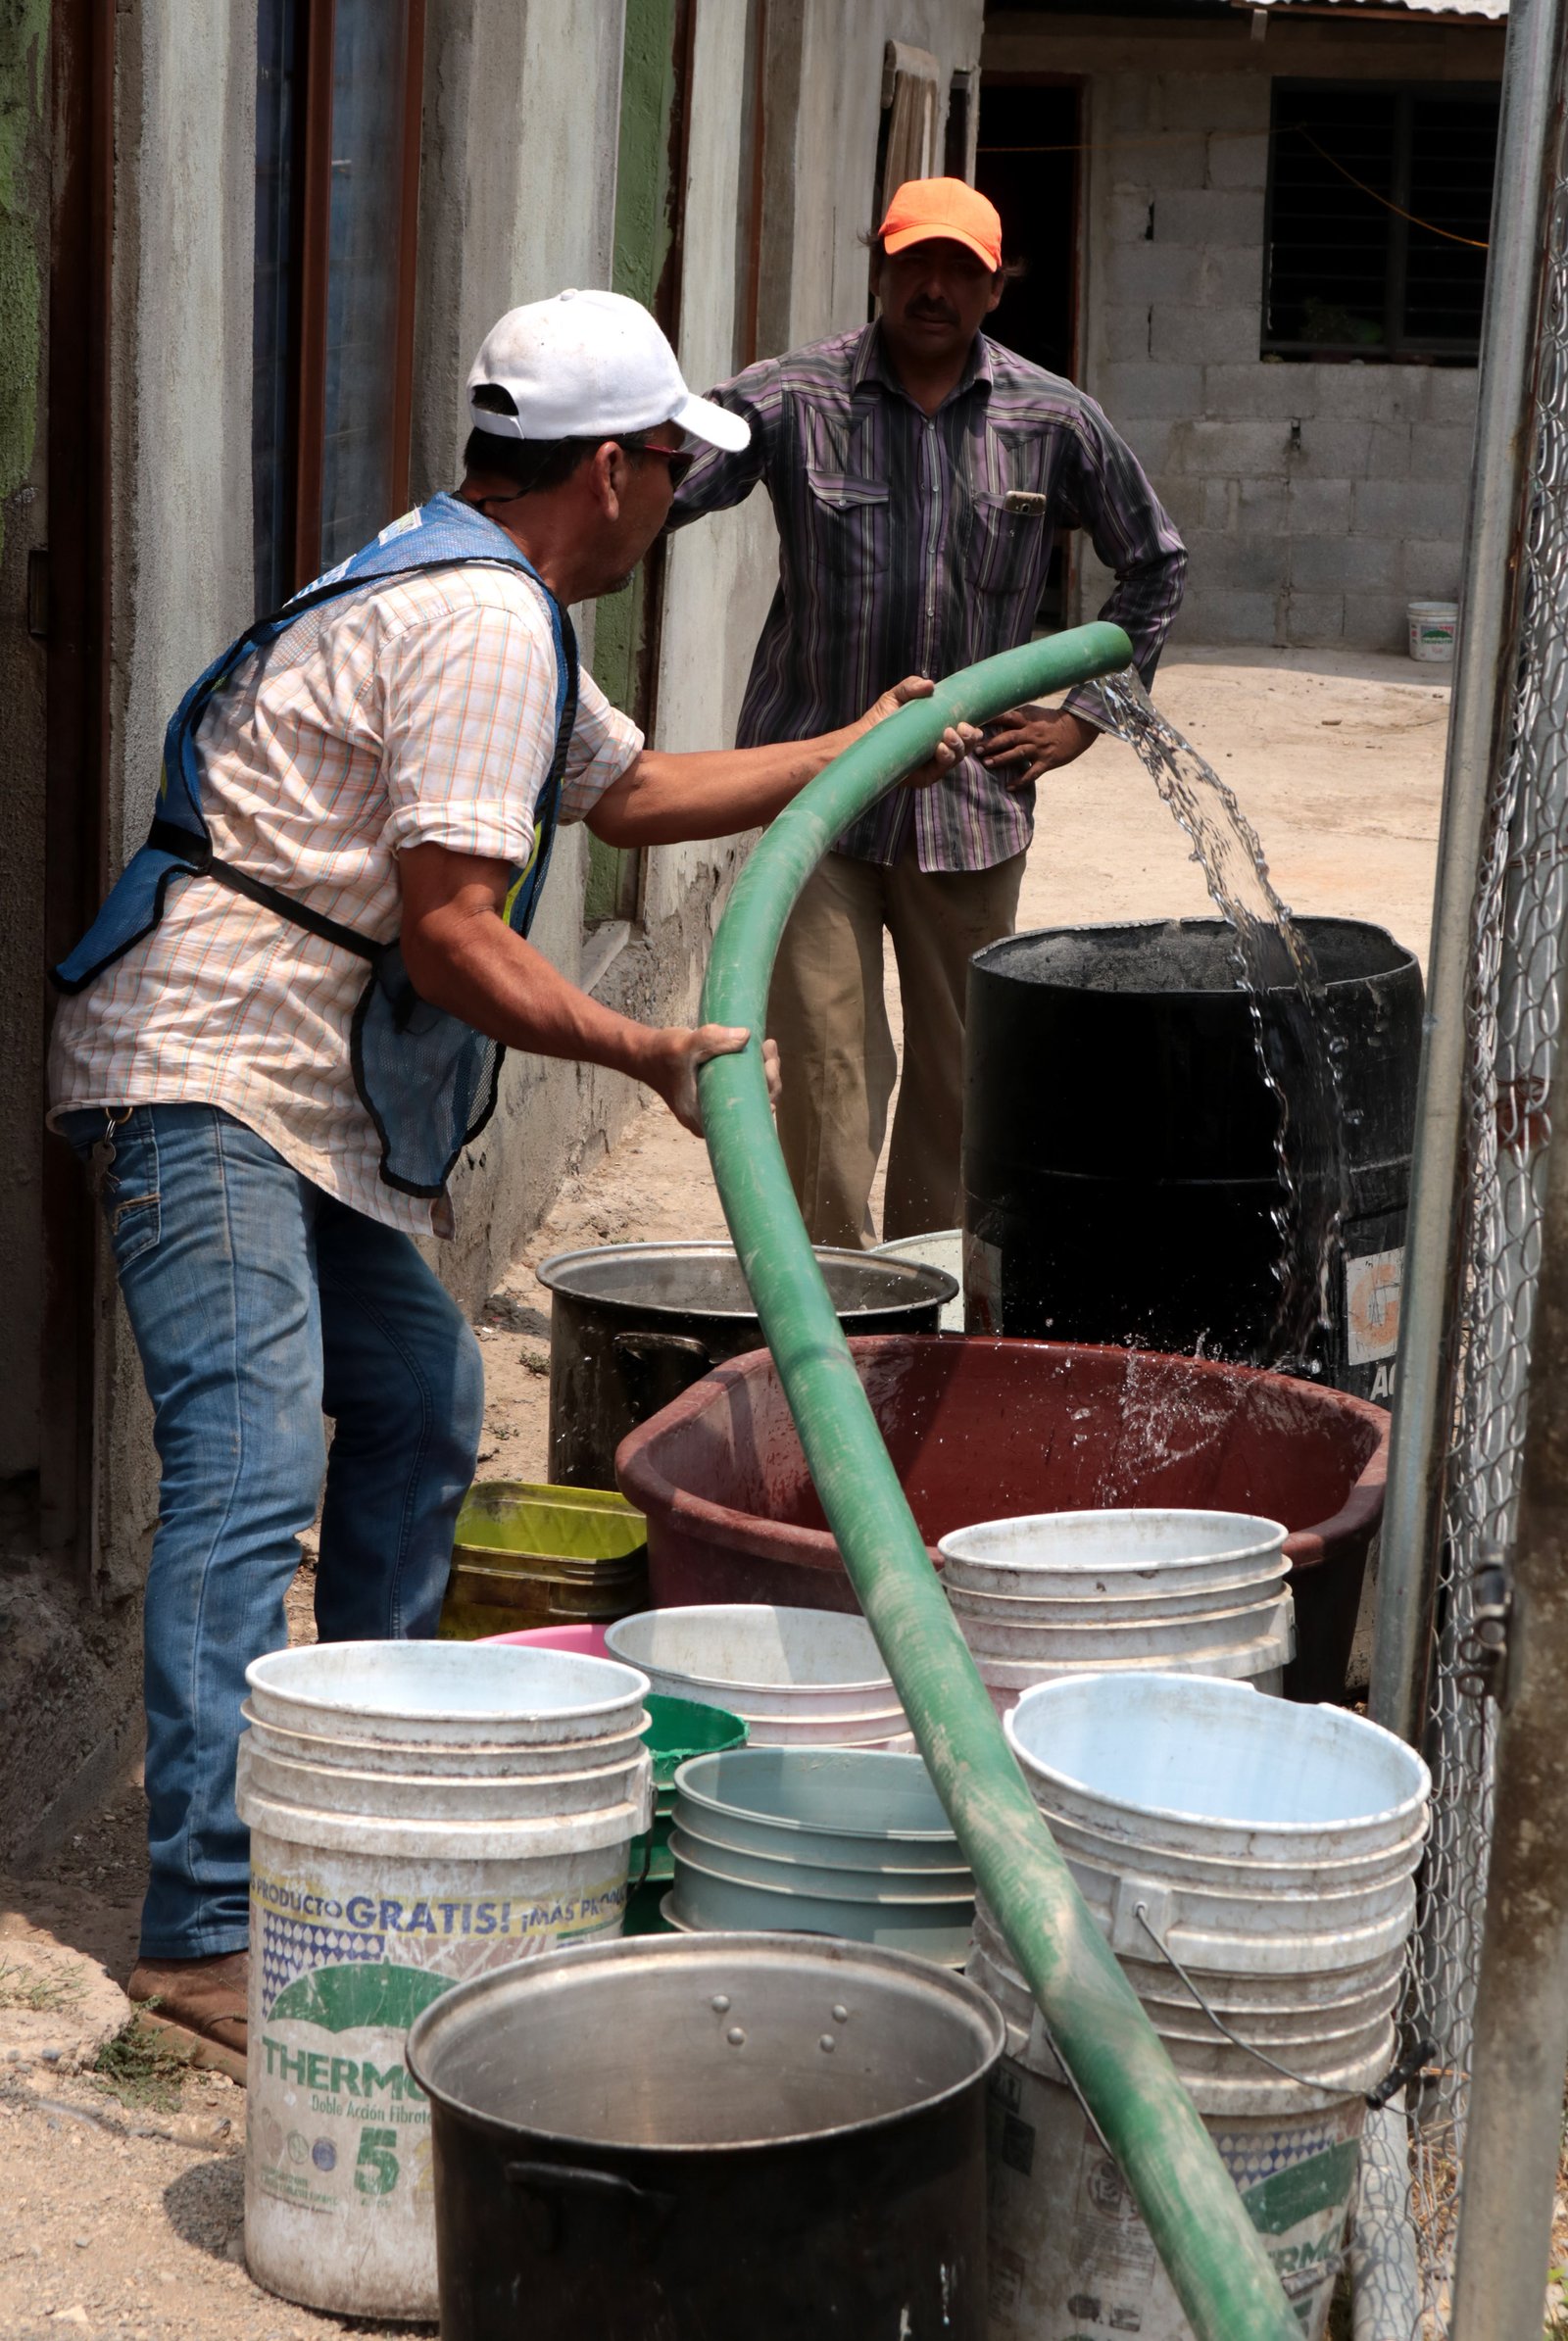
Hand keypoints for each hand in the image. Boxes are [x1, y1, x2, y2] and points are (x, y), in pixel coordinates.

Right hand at [644, 1024, 780, 1135]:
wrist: (646, 1054)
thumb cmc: (663, 1052)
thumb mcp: (684, 1045)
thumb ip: (711, 1040)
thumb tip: (747, 1036)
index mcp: (702, 1118)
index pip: (746, 1115)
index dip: (766, 1092)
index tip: (767, 1064)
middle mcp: (710, 1121)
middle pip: (753, 1108)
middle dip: (769, 1078)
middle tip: (768, 1047)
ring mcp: (713, 1111)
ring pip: (750, 1099)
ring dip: (764, 1074)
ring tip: (767, 1046)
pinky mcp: (715, 1099)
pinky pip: (742, 1092)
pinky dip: (754, 1075)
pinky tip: (760, 1055)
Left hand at [856, 674, 981, 790]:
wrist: (862, 739)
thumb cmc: (880, 718)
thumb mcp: (896, 696)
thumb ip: (912, 686)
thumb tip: (930, 685)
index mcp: (940, 729)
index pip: (965, 730)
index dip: (973, 727)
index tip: (968, 719)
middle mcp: (940, 747)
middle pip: (966, 745)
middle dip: (969, 737)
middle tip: (961, 727)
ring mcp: (933, 764)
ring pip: (957, 758)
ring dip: (958, 746)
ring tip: (947, 735)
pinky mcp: (924, 777)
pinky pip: (941, 771)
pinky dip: (946, 759)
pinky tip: (940, 749)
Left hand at [980, 704, 1098, 787]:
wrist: (1078, 728)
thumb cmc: (1052, 720)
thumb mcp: (1034, 713)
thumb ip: (1016, 715)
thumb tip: (994, 713)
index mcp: (1027, 719)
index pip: (1006, 717)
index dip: (990, 720)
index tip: (974, 723)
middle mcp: (1032, 733)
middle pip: (1008, 737)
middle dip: (991, 744)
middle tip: (976, 750)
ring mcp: (1039, 748)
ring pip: (1017, 754)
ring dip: (1001, 759)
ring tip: (987, 764)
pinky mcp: (1047, 761)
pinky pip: (1032, 773)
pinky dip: (1020, 781)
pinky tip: (1009, 788)